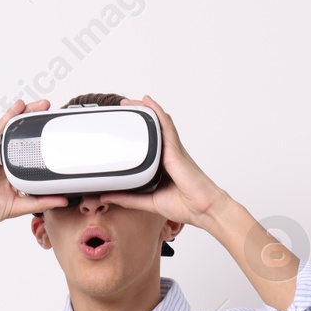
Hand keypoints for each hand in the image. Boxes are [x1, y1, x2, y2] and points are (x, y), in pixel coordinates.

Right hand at [0, 100, 68, 236]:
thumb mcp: (18, 207)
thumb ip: (41, 203)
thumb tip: (63, 201)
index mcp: (12, 173)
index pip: (30, 153)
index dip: (43, 142)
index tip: (58, 133)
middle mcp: (3, 161)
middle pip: (22, 137)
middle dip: (36, 122)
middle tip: (52, 111)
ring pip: (12, 130)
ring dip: (26, 115)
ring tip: (41, 105)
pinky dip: (8, 118)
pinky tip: (18, 107)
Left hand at [94, 96, 230, 229]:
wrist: (203, 209)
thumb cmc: (185, 205)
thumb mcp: (148, 201)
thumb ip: (128, 198)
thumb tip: (107, 196)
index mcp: (163, 165)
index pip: (149, 143)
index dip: (138, 132)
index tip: (124, 126)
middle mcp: (169, 154)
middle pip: (153, 129)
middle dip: (140, 116)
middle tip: (124, 107)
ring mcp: (173, 150)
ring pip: (158, 123)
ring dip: (145, 110)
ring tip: (130, 101)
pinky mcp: (175, 150)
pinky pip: (165, 126)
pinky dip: (157, 112)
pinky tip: (148, 102)